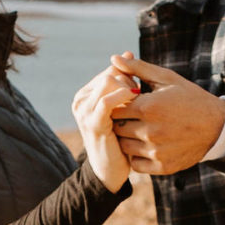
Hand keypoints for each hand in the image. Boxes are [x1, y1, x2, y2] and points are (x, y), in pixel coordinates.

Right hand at [72, 64, 137, 191]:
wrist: (111, 171)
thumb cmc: (121, 138)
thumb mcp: (122, 107)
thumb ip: (124, 80)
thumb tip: (127, 53)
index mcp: (86, 94)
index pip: (110, 71)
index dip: (128, 75)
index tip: (142, 88)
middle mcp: (81, 100)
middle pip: (109, 74)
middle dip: (128, 79)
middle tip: (142, 93)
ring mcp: (84, 112)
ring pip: (108, 82)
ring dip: (128, 87)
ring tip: (141, 98)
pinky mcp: (93, 123)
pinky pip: (107, 101)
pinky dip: (122, 96)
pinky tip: (136, 98)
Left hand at [109, 54, 224, 175]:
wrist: (218, 126)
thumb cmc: (190, 98)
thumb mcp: (166, 79)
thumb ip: (137, 69)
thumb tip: (113, 58)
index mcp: (148, 107)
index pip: (113, 108)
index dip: (116, 105)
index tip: (125, 103)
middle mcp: (150, 131)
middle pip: (116, 128)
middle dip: (120, 122)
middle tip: (130, 118)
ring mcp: (156, 151)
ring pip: (124, 147)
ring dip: (127, 140)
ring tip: (138, 131)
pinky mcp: (162, 166)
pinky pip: (136, 164)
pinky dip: (137, 157)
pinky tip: (146, 146)